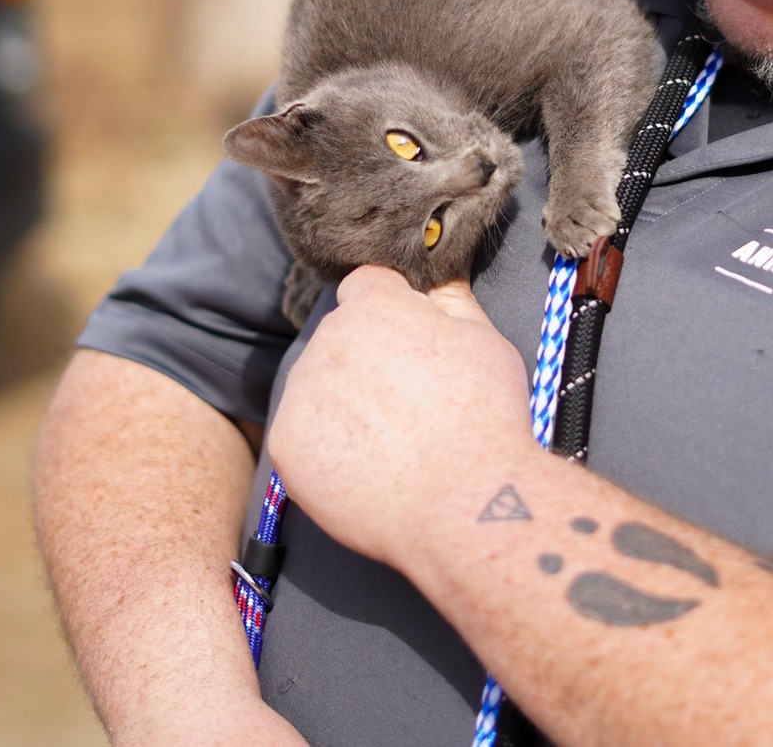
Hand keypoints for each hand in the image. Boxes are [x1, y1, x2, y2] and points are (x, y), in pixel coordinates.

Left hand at [268, 265, 534, 572]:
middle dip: (366, 358)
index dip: (389, 310)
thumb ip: (451, 300)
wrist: (465, 500)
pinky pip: (301, 435)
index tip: (408, 341)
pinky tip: (365, 467)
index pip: (365, 286)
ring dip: (342, 403)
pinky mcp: (286, 442)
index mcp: (375, 305)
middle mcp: (329, 338)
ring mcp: (302, 391)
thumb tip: (439, 272)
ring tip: (390, 441)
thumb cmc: (486, 416)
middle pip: (339, 338)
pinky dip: (325, 448)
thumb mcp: (485, 341)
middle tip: (406, 401)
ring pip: (316, 386)